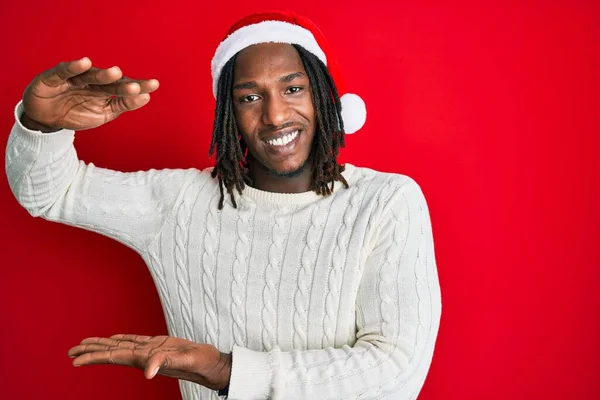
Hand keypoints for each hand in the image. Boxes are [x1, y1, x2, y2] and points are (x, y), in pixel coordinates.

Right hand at [21, 57, 158, 130]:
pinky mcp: (53, 77)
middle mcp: (91, 81)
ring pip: (89, 75)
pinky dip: (73, 67)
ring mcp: (73, 78)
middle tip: (137, 86)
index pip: (123, 87)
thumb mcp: (103, 114)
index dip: (138, 87)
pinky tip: (84, 62)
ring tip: (115, 73)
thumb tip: (145, 97)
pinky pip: (64, 71)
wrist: (46, 120)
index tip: (154, 86)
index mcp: (104, 90)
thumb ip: (122, 105)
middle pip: (109, 81)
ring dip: (102, 74)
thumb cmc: (76, 113)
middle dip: (122, 83)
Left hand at [67, 334, 230, 390]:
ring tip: (85, 344)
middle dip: (90, 352)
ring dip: (102, 345)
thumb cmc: (201, 364)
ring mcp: (150, 350)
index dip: (93, 358)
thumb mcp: (185, 361)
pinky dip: (121, 338)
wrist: (212, 365)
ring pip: (120, 345)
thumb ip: (165, 363)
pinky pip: (134, 340)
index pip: (113, 356)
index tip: (75, 360)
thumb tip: (148, 372)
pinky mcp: (158, 344)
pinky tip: (115, 338)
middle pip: (111, 352)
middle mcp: (144, 355)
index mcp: (145, 358)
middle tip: (70, 352)